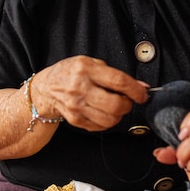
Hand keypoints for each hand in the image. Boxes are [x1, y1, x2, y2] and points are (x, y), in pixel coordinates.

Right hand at [30, 56, 148, 131]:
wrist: (46, 88)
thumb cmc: (70, 73)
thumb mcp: (91, 63)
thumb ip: (114, 74)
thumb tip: (140, 87)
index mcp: (86, 69)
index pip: (118, 81)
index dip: (136, 90)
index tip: (143, 94)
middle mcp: (80, 88)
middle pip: (115, 104)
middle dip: (128, 105)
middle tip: (127, 101)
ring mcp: (77, 106)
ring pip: (109, 119)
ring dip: (119, 115)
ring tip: (115, 107)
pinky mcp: (75, 119)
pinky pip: (100, 126)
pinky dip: (107, 122)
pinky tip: (103, 112)